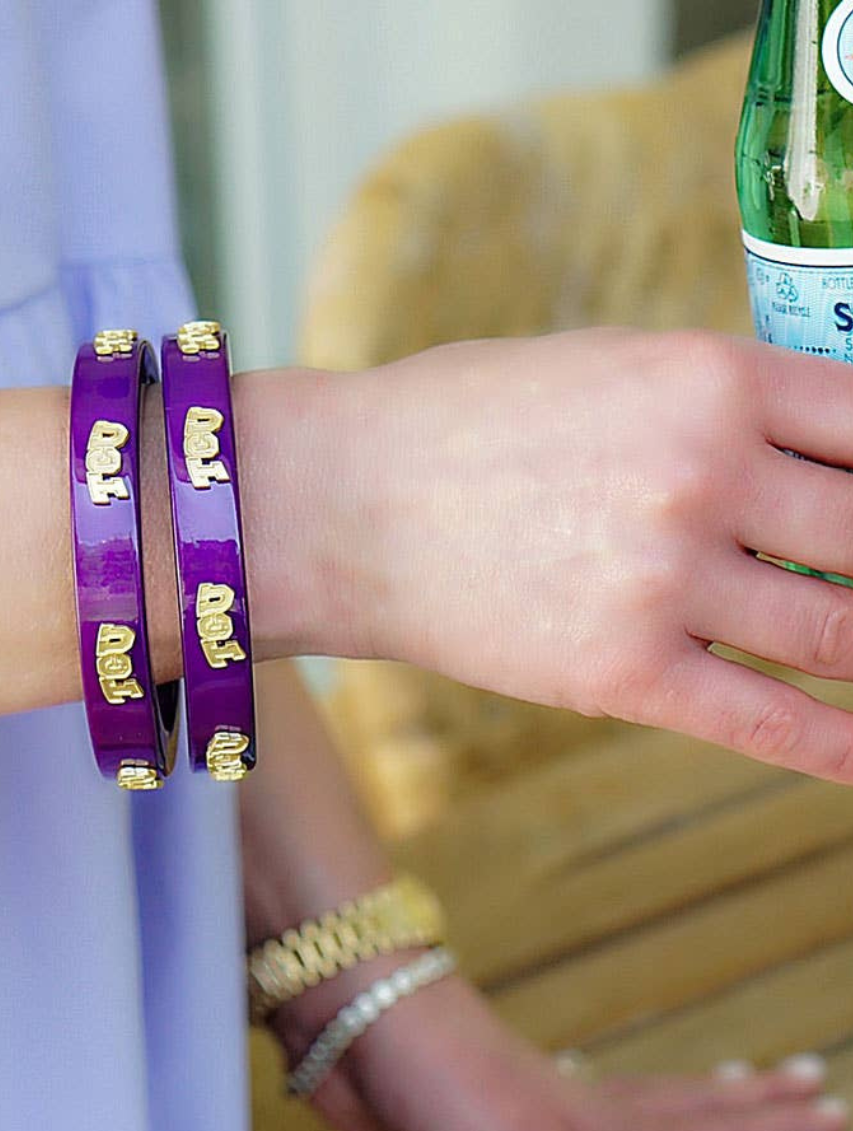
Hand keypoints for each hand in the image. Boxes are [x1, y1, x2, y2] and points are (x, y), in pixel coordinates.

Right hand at [251, 331, 852, 784]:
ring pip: (840, 632)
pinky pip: (771, 722)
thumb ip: (726, 407)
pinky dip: (843, 747)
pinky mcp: (623, 675)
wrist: (343, 505)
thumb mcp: (613, 366)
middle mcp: (704, 475)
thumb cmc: (470, 424)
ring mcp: (665, 581)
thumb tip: (828, 462)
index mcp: (711, 377)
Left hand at [272, 967, 848, 1130]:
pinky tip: (587, 1097)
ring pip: (631, 1102)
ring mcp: (531, 1108)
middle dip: (748, 1106)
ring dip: (687, 1098)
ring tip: (731, 1081)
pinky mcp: (483, 1115)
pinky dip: (600, 1103)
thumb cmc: (449, 1090)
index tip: (830, 1116)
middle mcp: (578, 1115)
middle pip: (682, 1109)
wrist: (359, 1021)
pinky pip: (569, 1111)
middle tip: (808, 1079)